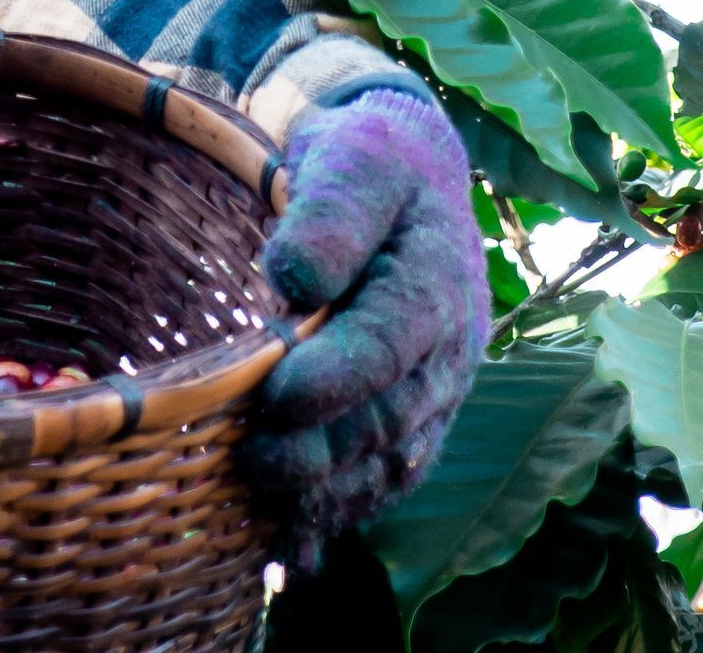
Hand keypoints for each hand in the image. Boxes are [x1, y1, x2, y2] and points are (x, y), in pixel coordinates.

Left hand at [243, 87, 489, 570]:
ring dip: (333, 492)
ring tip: (265, 506)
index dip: (337, 378)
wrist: (404, 175)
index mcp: (437, 278)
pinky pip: (390, 474)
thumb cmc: (367, 163)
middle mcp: (450, 346)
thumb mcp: (351, 159)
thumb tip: (297, 278)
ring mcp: (439, 387)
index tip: (276, 396)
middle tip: (252, 462)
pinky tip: (295, 542)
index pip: (391, 341)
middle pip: (392, 414)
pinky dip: (346, 509)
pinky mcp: (418, 414)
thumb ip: (332, 212)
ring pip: (393, 457)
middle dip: (324, 449)